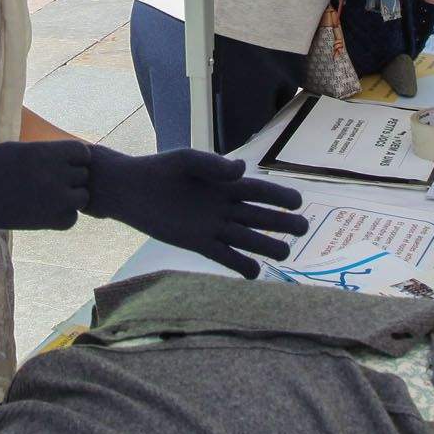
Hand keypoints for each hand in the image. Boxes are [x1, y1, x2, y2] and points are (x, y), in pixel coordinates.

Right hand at [0, 140, 91, 231]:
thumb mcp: (20, 149)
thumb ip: (46, 153)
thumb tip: (64, 157)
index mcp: (48, 152)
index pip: (83, 153)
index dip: (77, 158)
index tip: (66, 164)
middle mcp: (55, 174)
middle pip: (83, 176)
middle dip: (72, 178)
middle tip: (54, 182)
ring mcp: (54, 198)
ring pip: (82, 198)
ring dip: (71, 198)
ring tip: (52, 198)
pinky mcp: (47, 220)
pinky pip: (71, 219)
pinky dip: (63, 217)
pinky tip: (48, 212)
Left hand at [87, 148, 307, 277]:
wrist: (131, 190)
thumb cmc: (159, 169)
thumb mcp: (186, 160)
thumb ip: (213, 165)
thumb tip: (243, 170)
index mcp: (225, 183)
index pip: (259, 191)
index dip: (279, 196)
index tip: (298, 201)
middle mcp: (224, 206)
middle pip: (259, 216)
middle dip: (281, 222)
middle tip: (303, 229)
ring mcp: (212, 226)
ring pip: (246, 238)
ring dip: (266, 246)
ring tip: (285, 253)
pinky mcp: (198, 243)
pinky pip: (224, 256)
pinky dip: (239, 265)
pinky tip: (254, 273)